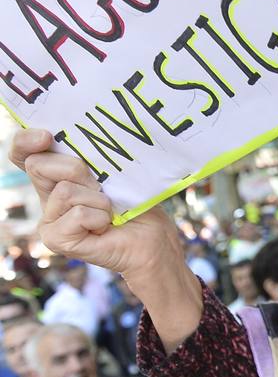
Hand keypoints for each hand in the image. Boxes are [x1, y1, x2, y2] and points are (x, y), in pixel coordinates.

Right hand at [11, 129, 202, 347]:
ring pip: (64, 191)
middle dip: (76, 168)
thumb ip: (91, 159)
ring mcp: (49, 219)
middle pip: (38, 165)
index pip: (25, 154)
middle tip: (100, 186)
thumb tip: (77, 144)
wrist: (153, 241)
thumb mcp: (114, 173)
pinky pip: (77, 214)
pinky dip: (99, 217)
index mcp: (57, 176)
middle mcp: (47, 196)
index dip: (25, 141)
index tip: (46, 136)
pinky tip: (105, 227)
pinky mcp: (56, 239)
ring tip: (109, 212)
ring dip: (98, 199)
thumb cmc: (136, 205)